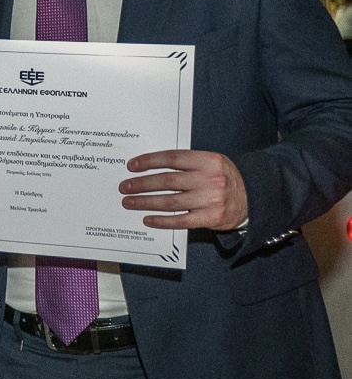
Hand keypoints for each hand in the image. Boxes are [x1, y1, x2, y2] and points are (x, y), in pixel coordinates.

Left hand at [120, 150, 247, 231]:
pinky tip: (148, 219)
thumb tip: (151, 167)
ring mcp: (211, 199)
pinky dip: (162, 220)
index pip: (172, 158)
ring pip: (170, 201)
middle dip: (142, 184)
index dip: (149, 161)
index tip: (132, 166)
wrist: (254, 199)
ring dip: (146, 202)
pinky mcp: (211, 217)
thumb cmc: (225, 179)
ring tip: (129, 202)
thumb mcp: (211, 163)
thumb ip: (188, 163)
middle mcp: (210, 179)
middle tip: (125, 187)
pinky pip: (180, 220)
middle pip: (167, 181)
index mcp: (209, 160)